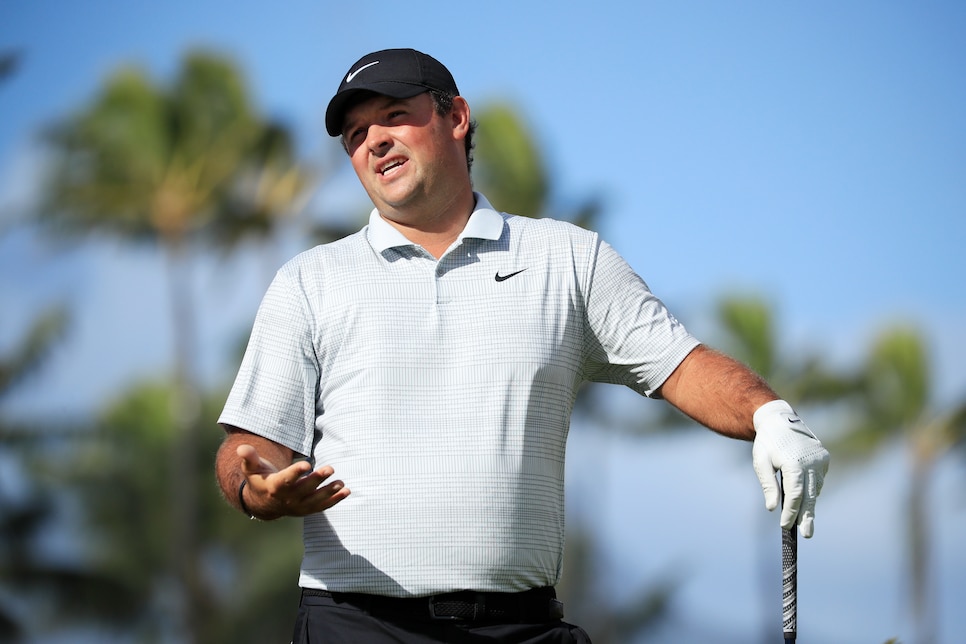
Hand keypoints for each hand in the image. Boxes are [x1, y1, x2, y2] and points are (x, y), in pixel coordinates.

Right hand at [237, 444, 349, 518]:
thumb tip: (242, 448)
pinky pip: (322, 506)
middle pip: (304, 489)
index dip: (295, 473)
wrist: (263, 503)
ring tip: (341, 484)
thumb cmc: (260, 479)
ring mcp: (298, 506)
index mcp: (274, 487)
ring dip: (329, 493)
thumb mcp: (252, 468)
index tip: (306, 465)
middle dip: (317, 480)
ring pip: (315, 500)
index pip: (285, 480)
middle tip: (330, 468)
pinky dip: (334, 500)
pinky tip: (346, 491)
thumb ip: (249, 458)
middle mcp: (287, 499)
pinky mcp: (306, 509)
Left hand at [752, 400, 828, 537]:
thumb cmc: (767, 443)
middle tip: (807, 534)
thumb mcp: (761, 463)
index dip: (791, 512)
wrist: (779, 420)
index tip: (786, 526)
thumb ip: (768, 485)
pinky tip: (806, 499)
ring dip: (810, 504)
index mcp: (795, 463)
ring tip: (805, 522)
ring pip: (816, 489)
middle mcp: (812, 462)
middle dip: (807, 516)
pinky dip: (812, 489)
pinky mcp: (825, 459)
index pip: (794, 495)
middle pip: (810, 496)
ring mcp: (821, 460)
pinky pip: (818, 479)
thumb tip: (772, 508)